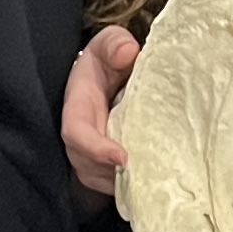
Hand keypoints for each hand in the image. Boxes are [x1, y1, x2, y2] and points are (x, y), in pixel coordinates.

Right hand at [62, 25, 140, 202]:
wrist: (107, 77)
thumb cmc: (108, 60)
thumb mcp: (109, 44)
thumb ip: (115, 43)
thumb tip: (128, 52)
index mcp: (77, 106)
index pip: (76, 132)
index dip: (96, 149)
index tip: (123, 158)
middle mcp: (80, 135)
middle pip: (88, 165)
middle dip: (114, 175)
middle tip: (149, 175)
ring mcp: (90, 154)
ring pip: (101, 180)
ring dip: (125, 185)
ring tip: (155, 181)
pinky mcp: (104, 166)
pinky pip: (113, 184)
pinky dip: (132, 187)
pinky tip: (155, 183)